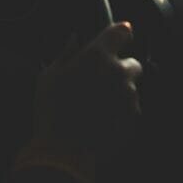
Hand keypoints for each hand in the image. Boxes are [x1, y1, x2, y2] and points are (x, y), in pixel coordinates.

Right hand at [32, 21, 142, 152]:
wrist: (64, 151)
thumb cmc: (52, 110)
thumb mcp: (50, 76)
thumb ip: (66, 53)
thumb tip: (74, 39)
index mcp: (97, 56)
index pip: (120, 31)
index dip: (121, 33)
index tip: (119, 37)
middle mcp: (117, 71)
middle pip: (132, 63)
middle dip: (121, 69)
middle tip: (101, 81)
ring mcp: (128, 95)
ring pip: (131, 87)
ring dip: (120, 91)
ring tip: (98, 106)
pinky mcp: (133, 116)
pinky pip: (131, 107)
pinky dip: (122, 110)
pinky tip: (103, 119)